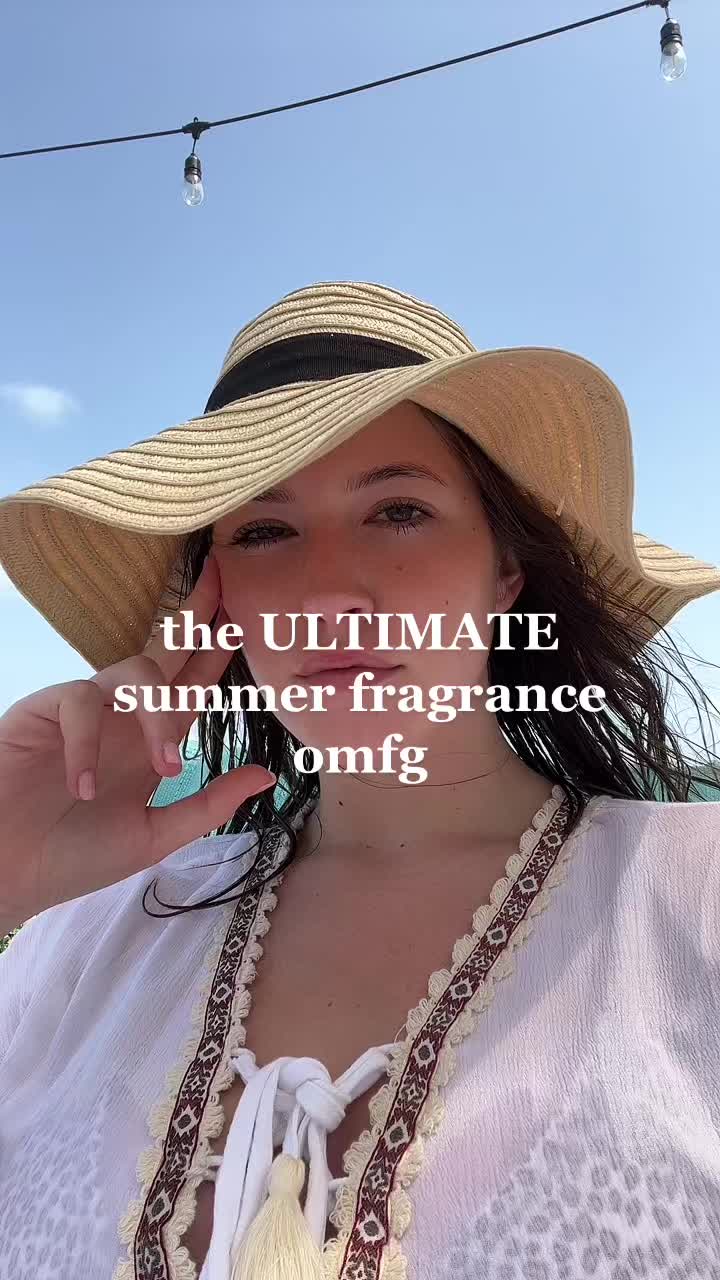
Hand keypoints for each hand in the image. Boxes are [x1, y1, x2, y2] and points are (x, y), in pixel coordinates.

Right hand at [0, 553, 274, 923]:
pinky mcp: (43, 711)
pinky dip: (88, 743)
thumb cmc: (73, 855)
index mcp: (151, 740)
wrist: (8, 873)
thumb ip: (208, 805)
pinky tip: (85, 787)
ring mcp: (84, 710)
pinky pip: (78, 702)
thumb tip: (268, 773)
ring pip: (133, 672)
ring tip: (165, 767)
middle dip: (194, 616)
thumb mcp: (154, 836)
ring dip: (158, 714)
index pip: (193, 685)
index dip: (219, 650)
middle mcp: (122, 716)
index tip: (250, 616)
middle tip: (221, 581)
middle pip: (165, 651)